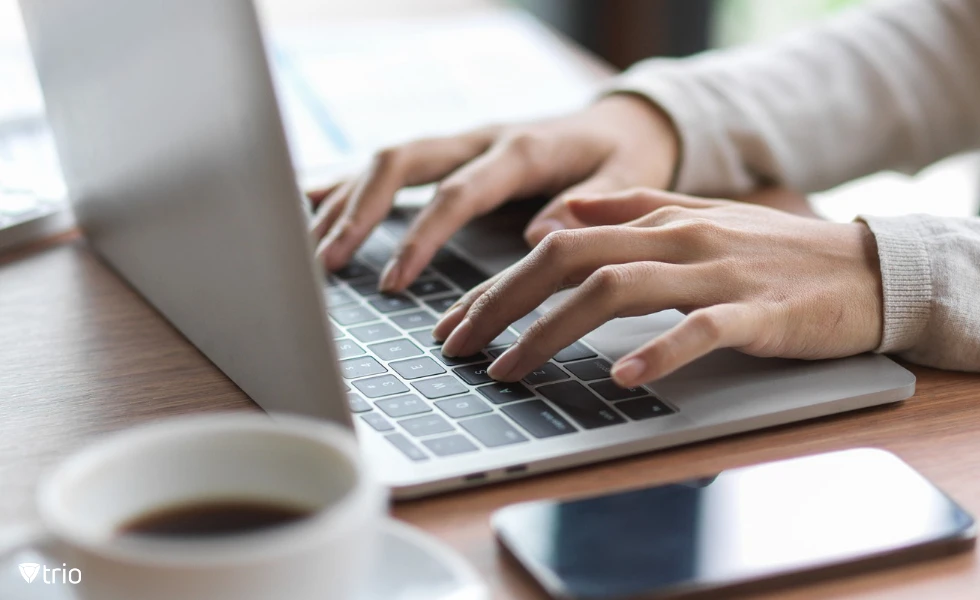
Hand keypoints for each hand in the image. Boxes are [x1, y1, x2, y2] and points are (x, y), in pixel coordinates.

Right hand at [307, 94, 678, 291]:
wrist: (625, 123)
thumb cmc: (625, 157)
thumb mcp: (628, 179)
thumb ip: (591, 204)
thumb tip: (542, 236)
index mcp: (520, 150)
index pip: (457, 193)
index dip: (421, 236)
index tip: (395, 280)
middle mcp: (481, 140)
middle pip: (403, 162)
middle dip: (359, 210)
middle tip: (328, 261)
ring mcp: (462, 143)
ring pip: (387, 160)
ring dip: (344, 199)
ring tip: (310, 247)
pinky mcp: (453, 153)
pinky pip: (394, 165)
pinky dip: (351, 181)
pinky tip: (310, 202)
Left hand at [432, 189, 884, 388]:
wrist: (870, 270)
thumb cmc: (780, 255)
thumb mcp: (701, 219)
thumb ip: (634, 207)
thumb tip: (566, 209)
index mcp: (661, 221)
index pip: (559, 241)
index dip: (500, 282)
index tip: (458, 323)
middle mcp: (680, 239)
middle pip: (570, 258)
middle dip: (504, 302)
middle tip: (460, 348)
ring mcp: (717, 273)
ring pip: (618, 287)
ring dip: (553, 329)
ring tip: (512, 369)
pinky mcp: (759, 312)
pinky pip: (700, 327)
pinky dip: (659, 350)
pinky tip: (624, 376)